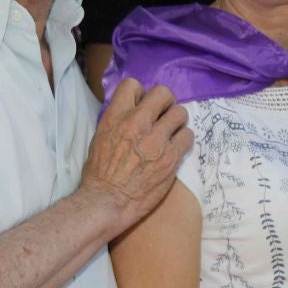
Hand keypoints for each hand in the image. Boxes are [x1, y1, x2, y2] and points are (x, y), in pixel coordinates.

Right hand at [79, 79, 192, 231]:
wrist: (107, 202)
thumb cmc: (99, 174)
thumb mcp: (100, 138)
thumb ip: (118, 121)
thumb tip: (134, 111)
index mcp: (116, 117)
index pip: (133, 84)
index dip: (141, 94)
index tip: (143, 107)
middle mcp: (137, 123)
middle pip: (163, 93)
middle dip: (165, 103)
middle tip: (163, 117)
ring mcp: (156, 139)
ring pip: (180, 113)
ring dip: (177, 122)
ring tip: (171, 134)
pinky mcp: (171, 157)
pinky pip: (188, 136)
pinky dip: (183, 141)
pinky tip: (175, 150)